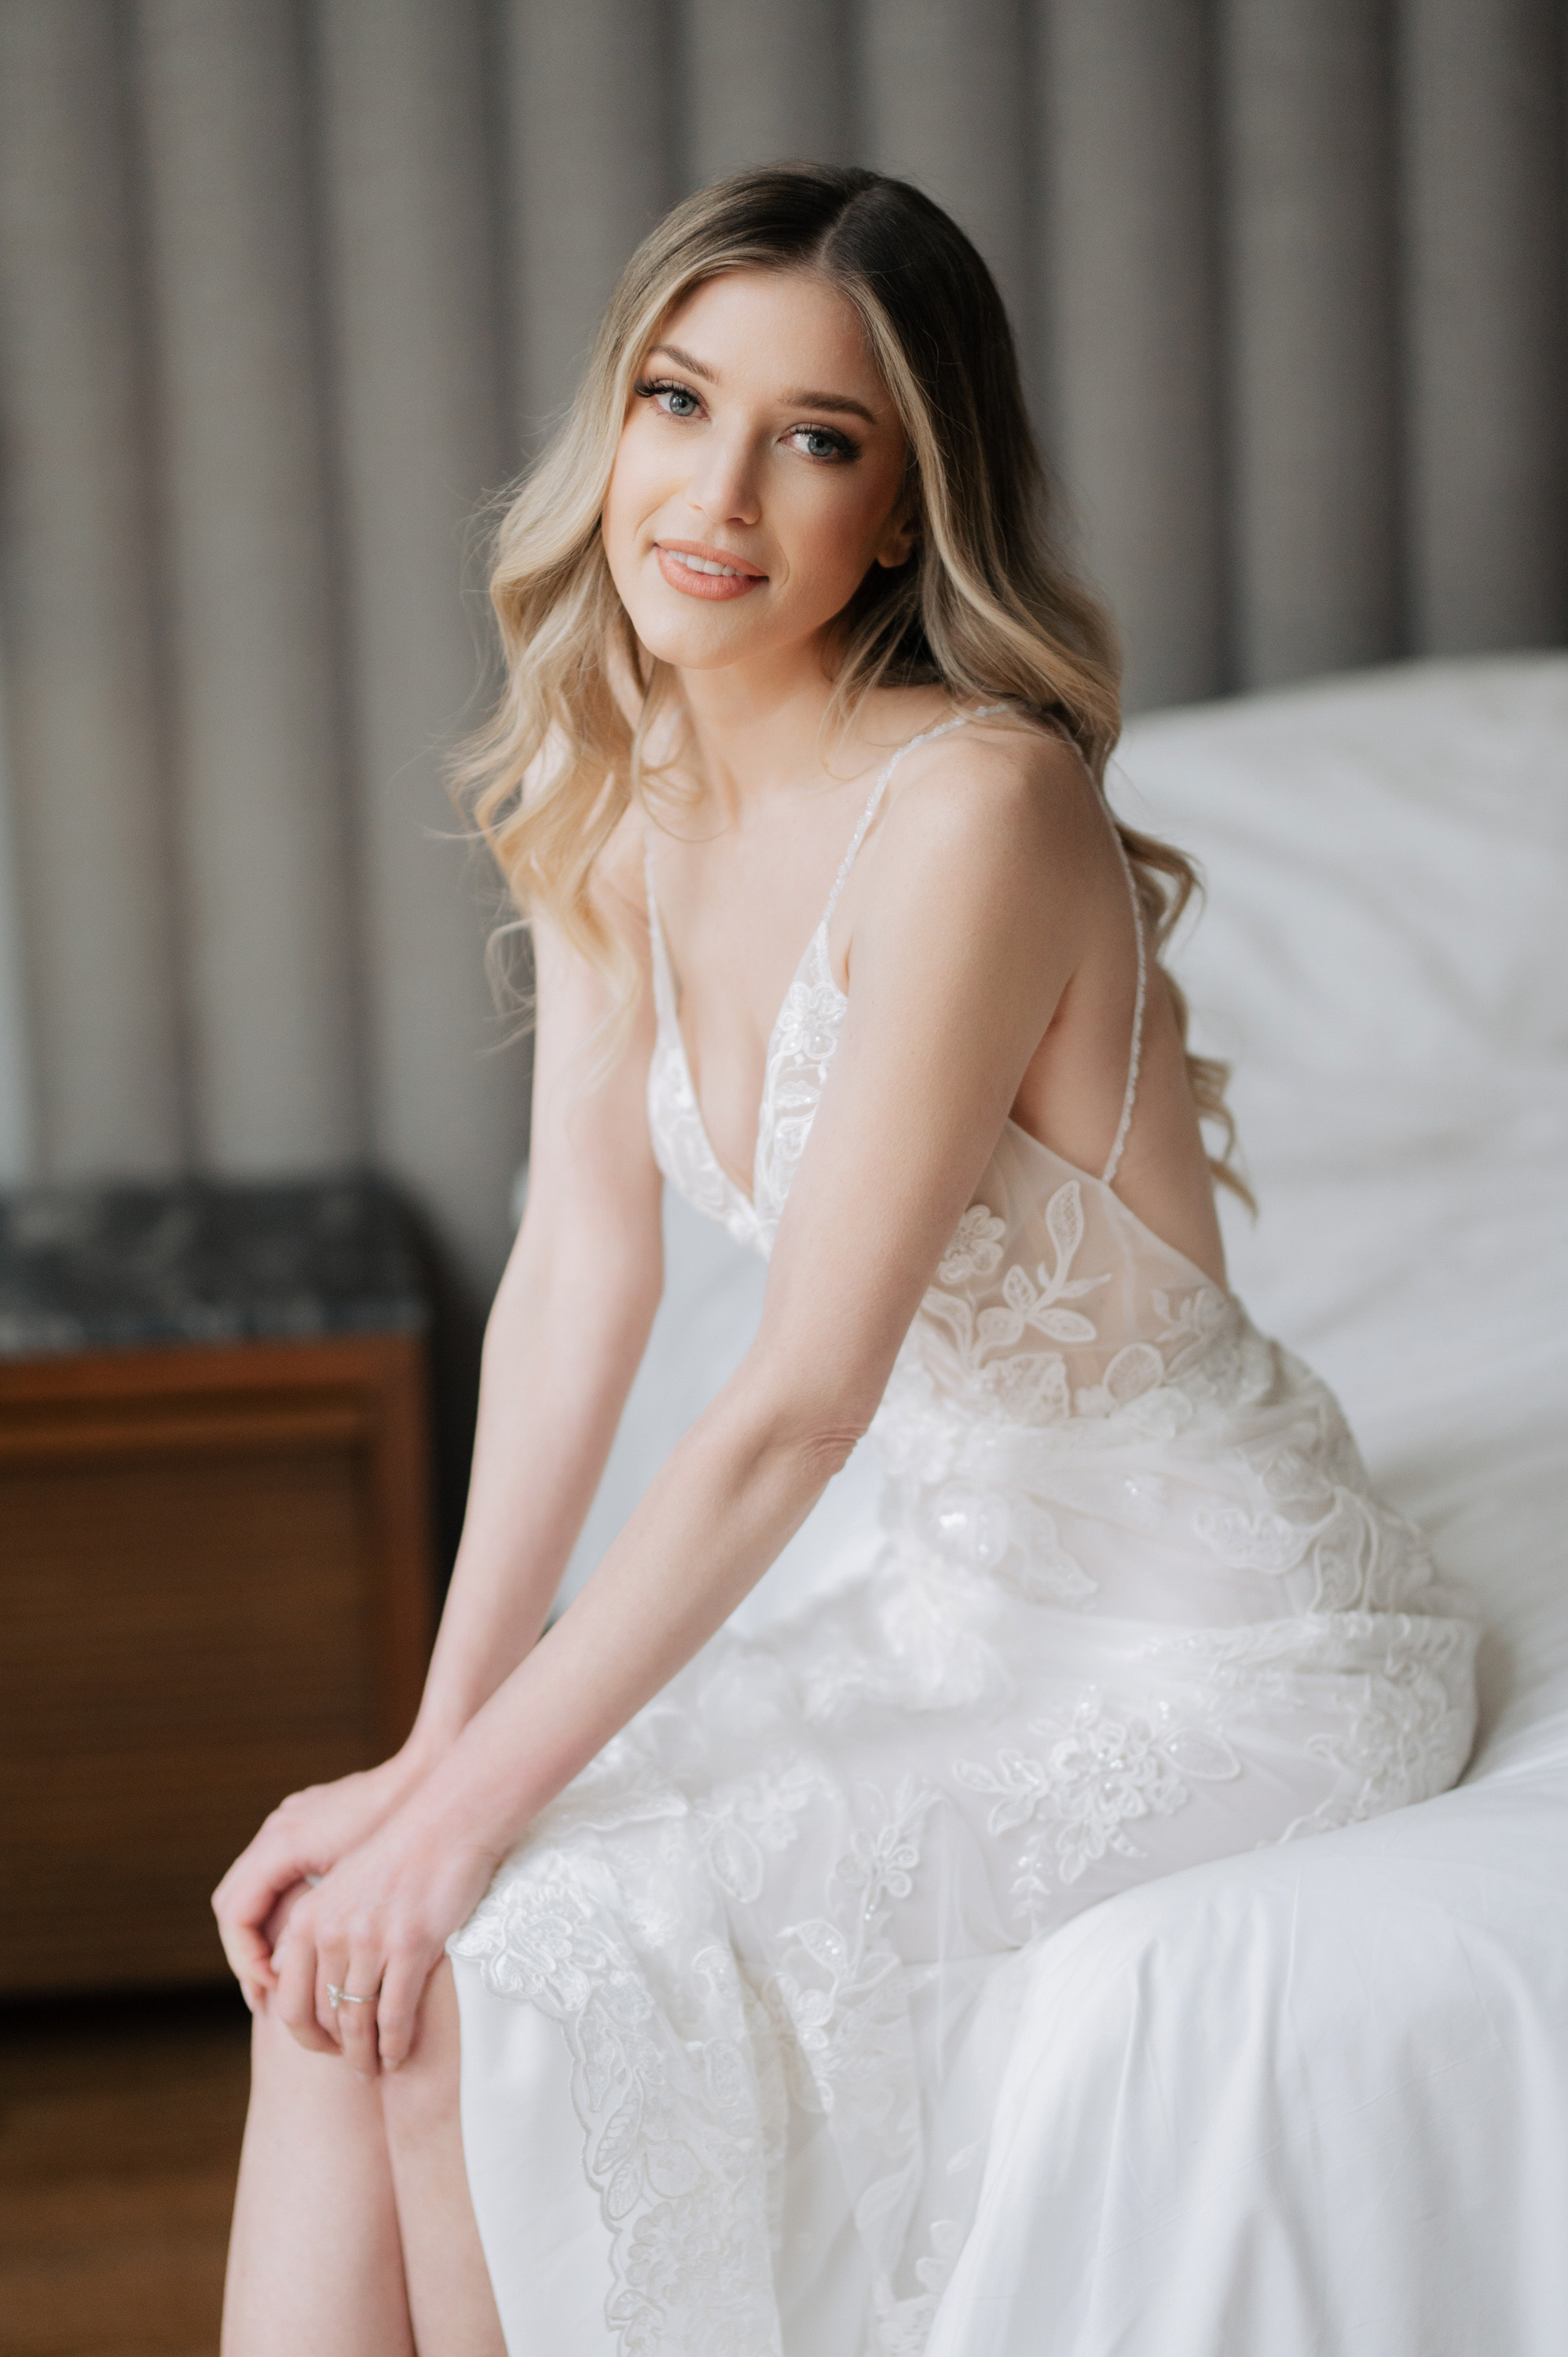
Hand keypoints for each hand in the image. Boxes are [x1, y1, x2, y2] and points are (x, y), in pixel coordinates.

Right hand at [212, 1750, 437, 2011]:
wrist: (426, 1771)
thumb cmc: (398, 1826)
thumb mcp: (356, 1886)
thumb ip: (315, 1924)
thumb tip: (285, 1973)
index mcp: (280, 1844)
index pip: (234, 1913)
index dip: (246, 1958)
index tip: (270, 1988)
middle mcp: (275, 1830)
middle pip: (232, 1903)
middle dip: (245, 1950)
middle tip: (267, 1992)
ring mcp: (288, 1823)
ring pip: (251, 1889)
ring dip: (261, 1931)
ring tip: (284, 1976)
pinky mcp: (307, 1824)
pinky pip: (274, 1874)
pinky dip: (279, 1908)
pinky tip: (307, 1937)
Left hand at [270, 1796, 502, 2074]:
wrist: (447, 1821)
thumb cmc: (399, 1854)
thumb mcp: (339, 1886)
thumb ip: (314, 1930)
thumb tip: (290, 1978)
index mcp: (308, 1919)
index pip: (289, 2001)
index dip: (305, 2035)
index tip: (324, 2046)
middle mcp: (331, 1933)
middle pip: (322, 2018)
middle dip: (335, 2051)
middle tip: (352, 2064)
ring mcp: (370, 1942)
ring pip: (358, 2023)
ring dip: (365, 2055)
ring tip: (376, 2067)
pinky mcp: (410, 1946)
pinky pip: (395, 2016)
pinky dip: (395, 2045)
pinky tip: (400, 2055)